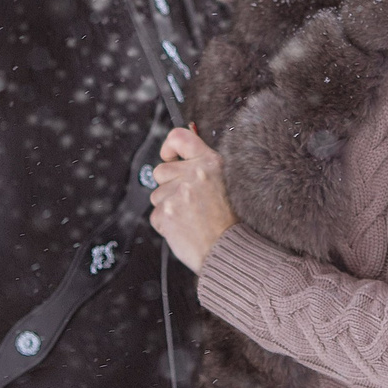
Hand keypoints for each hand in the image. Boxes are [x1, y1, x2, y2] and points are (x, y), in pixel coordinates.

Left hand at [149, 125, 234, 272]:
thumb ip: (204, 166)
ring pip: (157, 195)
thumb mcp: (226, 182)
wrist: (231, 250)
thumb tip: (180, 151)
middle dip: (169, 186)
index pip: (179, 137)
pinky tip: (185, 228)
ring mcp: (178, 194)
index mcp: (210, 162)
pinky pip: (156, 215)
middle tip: (189, 201)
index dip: (168, 147)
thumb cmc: (231, 222)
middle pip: (160, 171)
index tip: (169, 156)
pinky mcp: (166, 213)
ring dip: (168, 207)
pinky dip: (166, 224)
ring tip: (191, 217)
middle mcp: (194, 174)